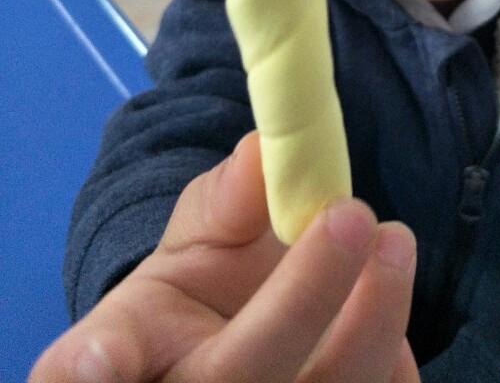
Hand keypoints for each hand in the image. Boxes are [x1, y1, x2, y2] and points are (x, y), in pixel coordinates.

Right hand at [29, 133, 419, 382]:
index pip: (93, 363)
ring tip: (394, 242)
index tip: (97, 361)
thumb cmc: (206, 284)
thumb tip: (263, 151)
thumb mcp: (203, 231)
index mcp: (126, 350)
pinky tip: (388, 300)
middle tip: (351, 213)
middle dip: (304, 295)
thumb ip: (229, 198)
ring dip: (372, 324)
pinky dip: (393, 363)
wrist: (239, 335)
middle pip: (238, 378)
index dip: (92, 367)